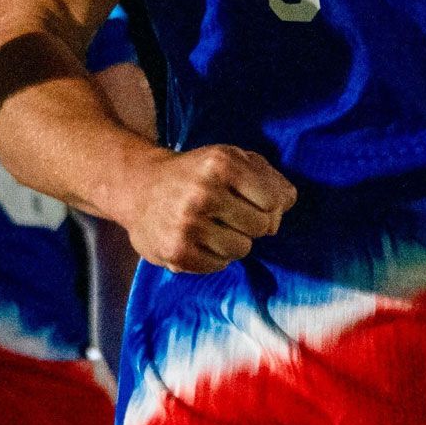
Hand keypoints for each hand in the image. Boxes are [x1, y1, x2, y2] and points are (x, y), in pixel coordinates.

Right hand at [117, 145, 296, 273]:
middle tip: (228, 214)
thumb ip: (268, 177)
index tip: (249, 200)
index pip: (273, 201)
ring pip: (242, 249)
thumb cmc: (195, 174)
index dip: (266, 204)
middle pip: (261, 227)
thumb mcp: (231, 159)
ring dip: (232, 241)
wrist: (139, 187)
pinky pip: (219, 265)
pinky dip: (214, 256)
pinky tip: (198, 240)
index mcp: (221, 163)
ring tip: (211, 227)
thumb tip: (286, 204)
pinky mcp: (177, 251)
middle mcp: (203, 192)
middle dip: (250, 224)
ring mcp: (188, 224)